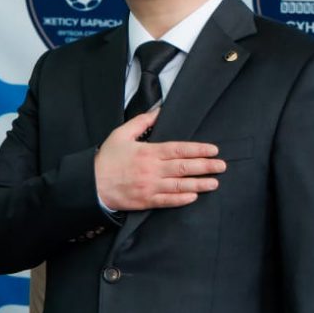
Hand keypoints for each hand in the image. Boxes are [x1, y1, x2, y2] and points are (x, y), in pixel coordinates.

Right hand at [94, 109, 225, 211]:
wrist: (91, 184)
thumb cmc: (106, 159)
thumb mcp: (121, 134)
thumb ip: (141, 122)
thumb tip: (158, 111)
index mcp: (148, 152)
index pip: (179, 149)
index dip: (198, 150)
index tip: (213, 150)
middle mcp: (152, 169)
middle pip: (184, 167)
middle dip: (205, 166)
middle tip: (222, 166)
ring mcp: (149, 186)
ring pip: (179, 185)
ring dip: (199, 184)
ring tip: (214, 183)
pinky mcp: (145, 200)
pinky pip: (167, 201)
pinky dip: (182, 199)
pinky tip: (194, 196)